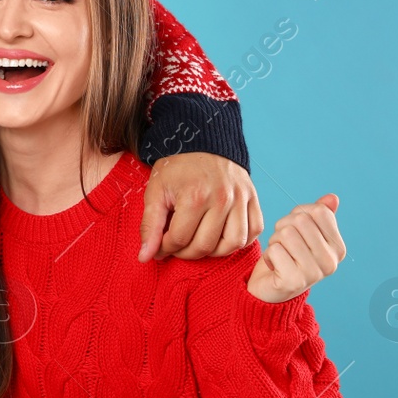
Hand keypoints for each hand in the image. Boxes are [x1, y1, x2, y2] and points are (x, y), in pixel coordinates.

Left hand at [140, 152, 262, 261]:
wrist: (202, 140)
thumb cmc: (177, 167)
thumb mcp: (156, 191)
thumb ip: (150, 226)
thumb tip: (144, 257)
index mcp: (195, 196)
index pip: (179, 240)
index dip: (165, 248)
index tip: (160, 244)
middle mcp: (222, 199)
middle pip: (205, 246)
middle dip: (186, 253)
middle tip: (177, 245)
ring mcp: (241, 199)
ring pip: (232, 244)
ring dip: (213, 251)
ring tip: (199, 242)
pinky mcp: (253, 198)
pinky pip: (253, 232)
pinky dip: (239, 241)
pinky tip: (221, 236)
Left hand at [246, 195, 345, 302]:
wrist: (270, 290)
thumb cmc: (287, 256)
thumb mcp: (303, 232)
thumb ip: (319, 215)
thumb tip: (332, 198)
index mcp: (338, 248)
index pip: (318, 211)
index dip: (298, 214)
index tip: (295, 231)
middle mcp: (331, 262)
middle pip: (300, 221)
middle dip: (283, 227)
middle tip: (283, 244)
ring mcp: (314, 273)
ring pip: (286, 234)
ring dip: (275, 242)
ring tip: (279, 255)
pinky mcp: (294, 282)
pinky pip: (275, 250)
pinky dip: (268, 255)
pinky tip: (274, 267)